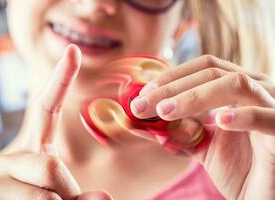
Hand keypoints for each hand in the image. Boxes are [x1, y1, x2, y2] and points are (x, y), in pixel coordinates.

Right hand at [0, 44, 111, 199]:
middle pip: (50, 165)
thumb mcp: (69, 196)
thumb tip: (102, 198)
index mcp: (35, 148)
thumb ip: (83, 194)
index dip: (61, 79)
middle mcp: (12, 156)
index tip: (74, 51)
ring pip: (44, 185)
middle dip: (65, 190)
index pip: (48, 107)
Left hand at [130, 55, 274, 199]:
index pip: (203, 68)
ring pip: (235, 84)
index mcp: (235, 89)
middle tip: (141, 105)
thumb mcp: (198, 145)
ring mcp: (271, 106)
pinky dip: (240, 117)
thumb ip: (171, 131)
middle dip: (171, 88)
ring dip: (195, 96)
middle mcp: (255, 90)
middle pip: (211, 73)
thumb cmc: (235, 166)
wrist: (262, 194)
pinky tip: (217, 122)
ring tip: (165, 112)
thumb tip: (134, 121)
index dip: (171, 78)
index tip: (142, 95)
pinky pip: (264, 117)